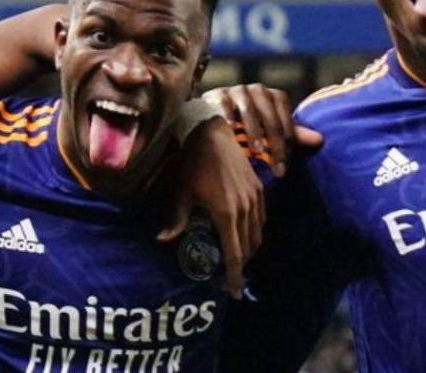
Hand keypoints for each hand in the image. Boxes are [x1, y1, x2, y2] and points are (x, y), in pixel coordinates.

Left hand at [158, 118, 263, 296]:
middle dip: (241, 265)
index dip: (234, 275)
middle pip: (249, 248)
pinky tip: (244, 234)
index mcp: (226, 215)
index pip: (235, 254)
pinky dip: (255, 232)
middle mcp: (245, 210)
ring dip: (249, 250)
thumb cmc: (193, 163)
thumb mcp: (182, 192)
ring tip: (236, 258)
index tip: (231, 291)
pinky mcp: (259, 189)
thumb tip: (162, 240)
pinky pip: (262, 218)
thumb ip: (176, 218)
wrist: (213, 134)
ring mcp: (255, 198)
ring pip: (258, 234)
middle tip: (229, 276)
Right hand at [202, 84, 322, 175]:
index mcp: (271, 95)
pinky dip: (228, 117)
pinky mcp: (216, 95)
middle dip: (275, 142)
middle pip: (269, 115)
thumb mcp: (269, 130)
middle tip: (277, 167)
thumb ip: (292, 134)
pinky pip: (224, 105)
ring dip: (254, 130)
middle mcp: (255, 89)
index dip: (288, 136)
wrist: (210, 115)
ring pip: (249, 109)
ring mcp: (235, 90)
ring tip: (256, 151)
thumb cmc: (245, 125)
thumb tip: (321, 140)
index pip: (285, 112)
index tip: (286, 162)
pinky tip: (230, 132)